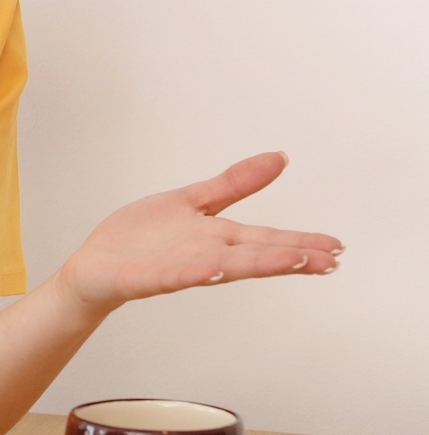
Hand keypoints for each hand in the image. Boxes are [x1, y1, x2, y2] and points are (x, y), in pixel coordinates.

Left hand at [59, 152, 342, 315]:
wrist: (96, 266)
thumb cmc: (143, 238)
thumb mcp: (191, 200)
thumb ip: (234, 184)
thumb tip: (280, 157)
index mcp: (216, 237)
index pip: (265, 239)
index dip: (301, 242)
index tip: (337, 248)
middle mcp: (205, 254)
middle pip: (254, 255)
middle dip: (291, 257)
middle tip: (330, 261)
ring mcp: (179, 267)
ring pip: (223, 266)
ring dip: (256, 264)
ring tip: (292, 260)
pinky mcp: (149, 277)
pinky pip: (175, 274)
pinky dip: (195, 271)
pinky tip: (213, 267)